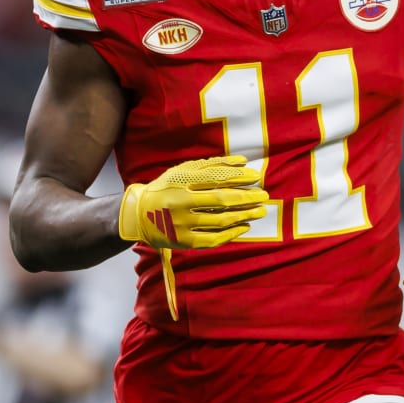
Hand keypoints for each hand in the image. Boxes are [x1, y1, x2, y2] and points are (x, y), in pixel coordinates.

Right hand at [117, 155, 270, 249]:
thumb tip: (242, 161)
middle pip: (222, 200)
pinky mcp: (184, 241)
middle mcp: (182, 202)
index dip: (240, 177)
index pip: (217, 178)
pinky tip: (244, 227)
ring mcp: (183, 224)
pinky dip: (231, 234)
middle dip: (247, 198)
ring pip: (221, 220)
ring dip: (244, 215)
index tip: (256, 177)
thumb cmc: (166, 188)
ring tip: (259, 211)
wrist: (139, 215)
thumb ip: (212, 165)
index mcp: (181, 181)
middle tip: (265, 196)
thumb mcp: (183, 172)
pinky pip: (213, 239)